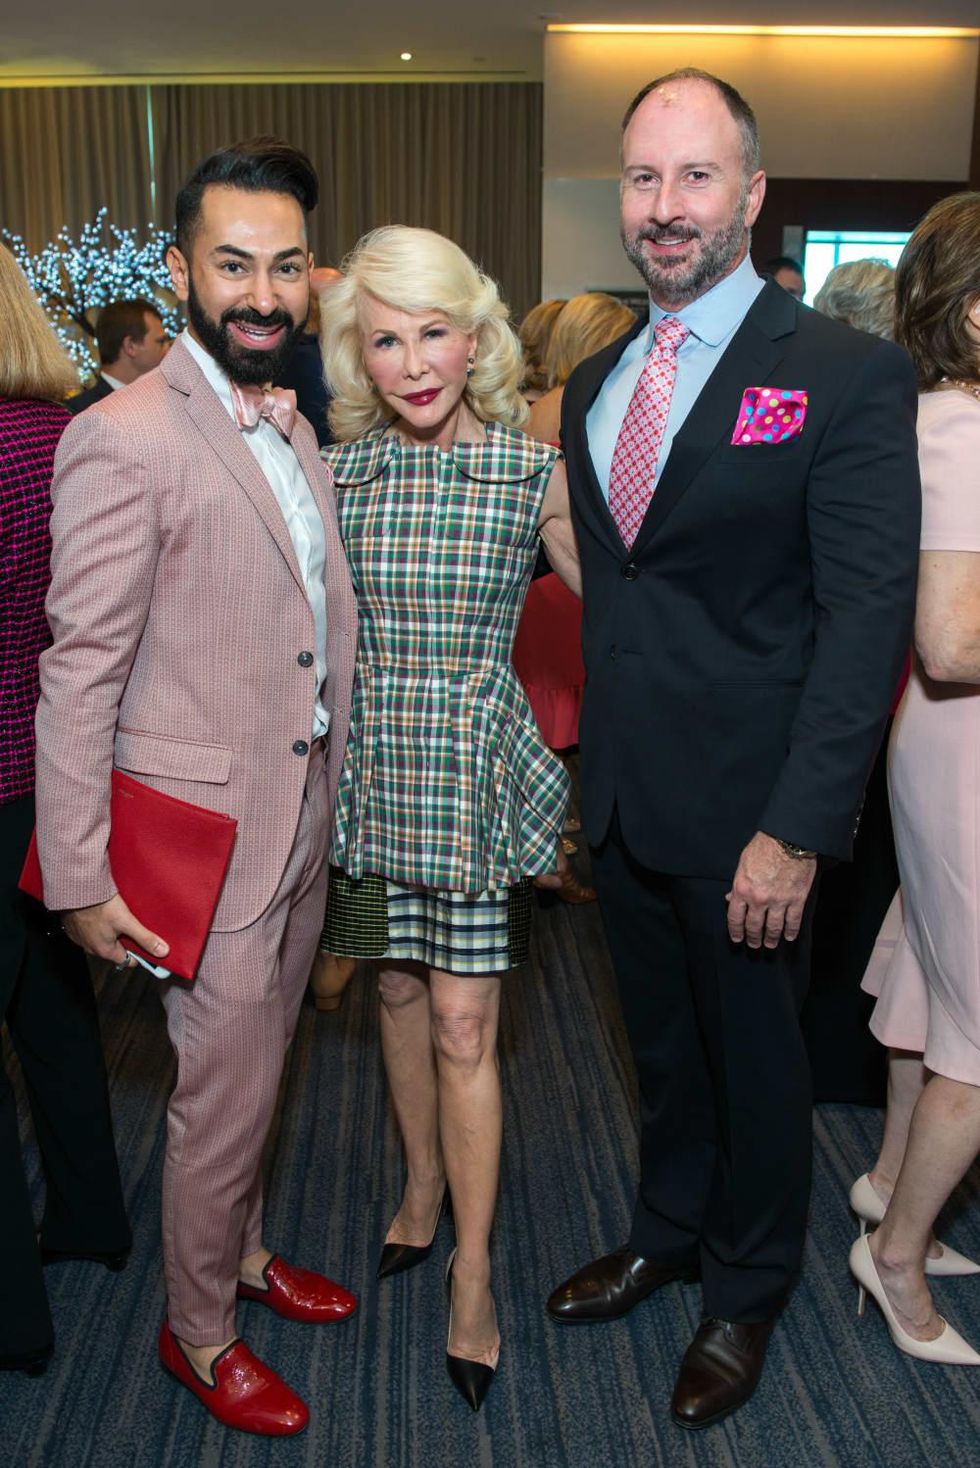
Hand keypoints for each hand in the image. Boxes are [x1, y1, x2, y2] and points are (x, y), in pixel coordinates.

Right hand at [62, 894, 168, 965]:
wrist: (76, 889)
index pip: (127, 961)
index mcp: (104, 951)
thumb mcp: (127, 921)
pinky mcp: (73, 927)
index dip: (139, 954)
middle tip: (134, 926)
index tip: (147, 946)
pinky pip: (89, 930)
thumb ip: (145, 938)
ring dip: (110, 932)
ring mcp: (80, 938)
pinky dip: (97, 925)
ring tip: (119, 917)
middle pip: (114, 950)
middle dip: (125, 941)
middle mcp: (90, 948)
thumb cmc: (100, 905)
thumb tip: (163, 952)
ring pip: (101, 939)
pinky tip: (103, 913)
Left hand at [725, 832, 816, 948]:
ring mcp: (779, 901)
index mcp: (742, 889)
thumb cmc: (764, 847)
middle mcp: (759, 899)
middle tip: (754, 945)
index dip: (735, 931)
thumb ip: (737, 884)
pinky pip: (793, 921)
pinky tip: (789, 937)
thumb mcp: (743, 863)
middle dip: (753, 938)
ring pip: (774, 928)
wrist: (789, 839)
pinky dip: (791, 931)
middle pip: (754, 926)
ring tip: (770, 944)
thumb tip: (730, 899)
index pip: (735, 918)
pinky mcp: (797, 900)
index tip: (737, 938)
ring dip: (771, 939)